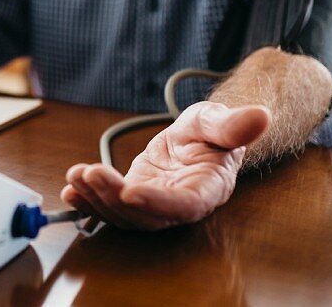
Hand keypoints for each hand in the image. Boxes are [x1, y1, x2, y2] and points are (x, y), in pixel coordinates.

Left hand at [60, 102, 269, 230]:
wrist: (200, 136)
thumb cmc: (214, 130)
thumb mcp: (219, 119)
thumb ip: (235, 124)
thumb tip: (261, 116)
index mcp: (206, 189)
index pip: (183, 205)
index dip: (157, 203)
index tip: (130, 192)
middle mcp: (178, 205)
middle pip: (145, 215)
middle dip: (113, 199)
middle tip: (90, 174)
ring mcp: (154, 204)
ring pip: (123, 214)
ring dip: (96, 199)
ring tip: (76, 176)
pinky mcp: (134, 196)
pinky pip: (110, 206)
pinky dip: (88, 202)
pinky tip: (70, 189)